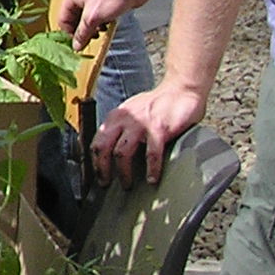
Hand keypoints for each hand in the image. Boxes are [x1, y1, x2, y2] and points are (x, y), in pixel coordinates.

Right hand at [57, 0, 139, 48]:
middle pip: (74, 20)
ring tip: (100, 31)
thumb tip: (76, 45)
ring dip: (93, 28)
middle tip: (91, 38)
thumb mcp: (93, 18)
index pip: (63, 19)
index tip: (79, 43)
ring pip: (86, 19)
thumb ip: (82, 33)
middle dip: (83, 31)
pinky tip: (107, 24)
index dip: (70, 33)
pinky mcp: (103, 1)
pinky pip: (97, 16)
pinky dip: (101, 22)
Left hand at [89, 82, 205, 182]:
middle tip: (106, 184)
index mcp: (115, 117)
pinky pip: (151, 154)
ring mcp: (141, 124)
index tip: (96, 176)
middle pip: (102, 148)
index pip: (96, 142)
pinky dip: (151, 170)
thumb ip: (121, 128)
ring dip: (124, 173)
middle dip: (102, 170)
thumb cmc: (158, 104)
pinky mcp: (159, 129)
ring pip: (122, 153)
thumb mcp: (132, 113)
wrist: (181, 90)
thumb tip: (111, 151)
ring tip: (128, 185)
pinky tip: (152, 179)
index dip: (93, 162)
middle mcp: (124, 120)